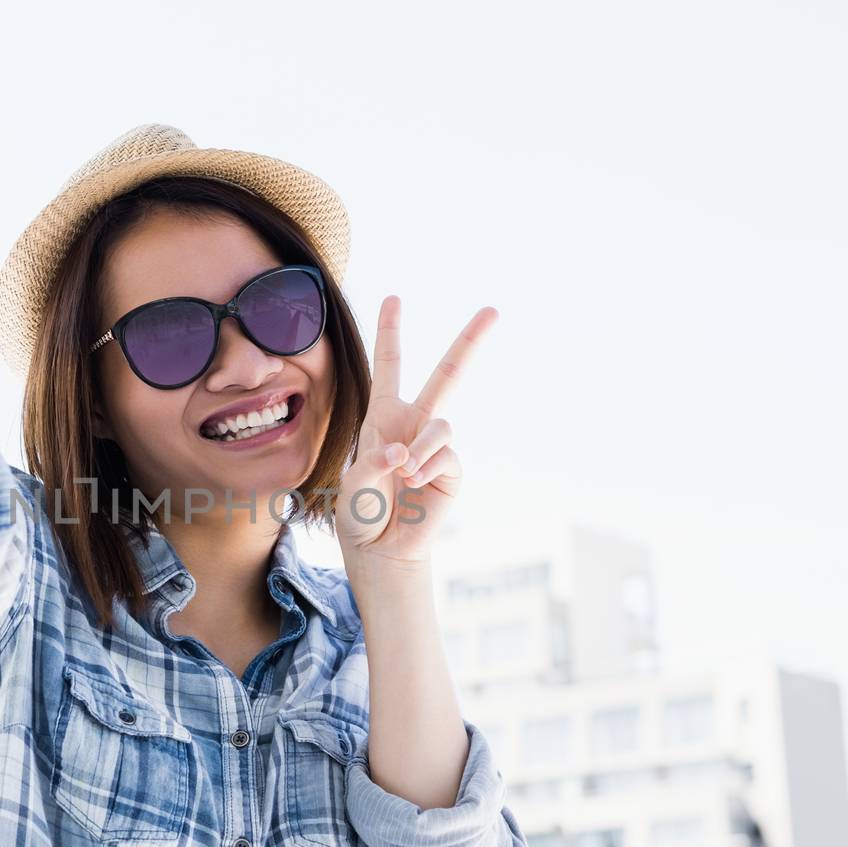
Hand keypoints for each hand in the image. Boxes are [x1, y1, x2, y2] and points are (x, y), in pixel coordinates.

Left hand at [333, 298, 496, 566]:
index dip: (391, 331)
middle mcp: (414, 424)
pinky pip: (445, 454)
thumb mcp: (354, 482)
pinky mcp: (451, 469)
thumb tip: (406, 453)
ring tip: (403, 473)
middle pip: (448, 375)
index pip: (389, 367)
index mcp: (384, 417)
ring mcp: (436, 446)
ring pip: (442, 424)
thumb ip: (373, 461)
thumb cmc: (361, 512)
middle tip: (493, 309)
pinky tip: (413, 484)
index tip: (395, 297)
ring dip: (419, 449)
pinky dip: (426, 467)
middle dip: (470, 342)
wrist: (381, 549)